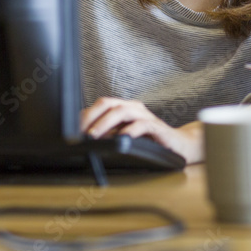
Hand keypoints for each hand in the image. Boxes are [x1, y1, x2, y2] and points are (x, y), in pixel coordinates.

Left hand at [80, 97, 204, 163]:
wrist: (180, 147)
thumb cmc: (150, 142)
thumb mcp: (125, 137)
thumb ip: (109, 135)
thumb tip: (84, 140)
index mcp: (124, 108)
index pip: (100, 105)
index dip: (85, 115)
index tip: (71, 129)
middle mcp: (134, 108)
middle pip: (108, 103)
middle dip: (91, 116)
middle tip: (78, 131)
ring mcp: (146, 116)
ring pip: (122, 111)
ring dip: (104, 123)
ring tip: (93, 136)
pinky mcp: (157, 128)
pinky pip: (142, 125)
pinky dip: (129, 131)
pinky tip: (120, 139)